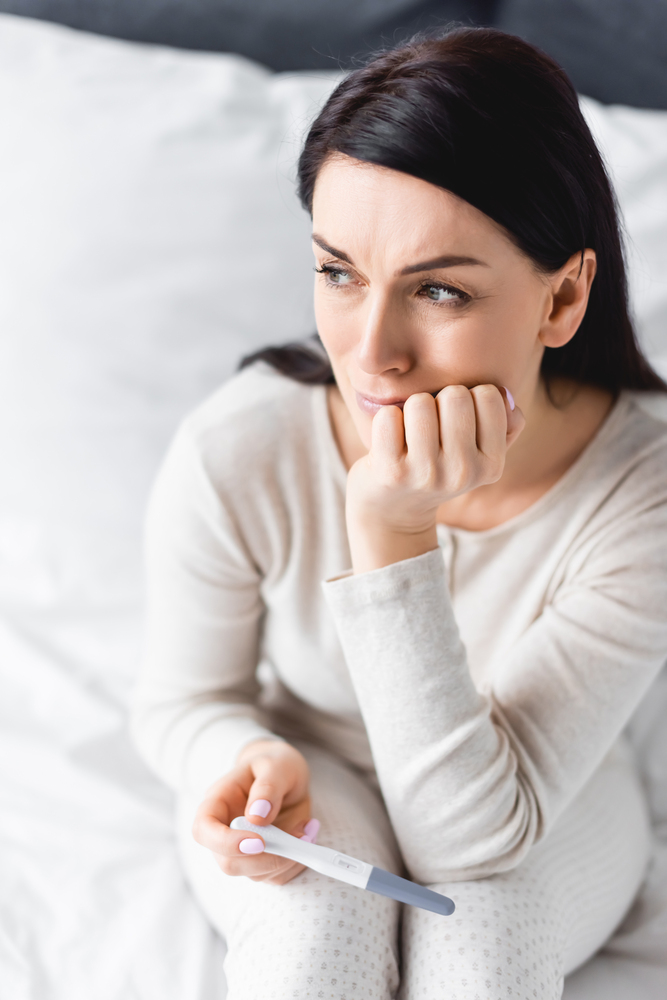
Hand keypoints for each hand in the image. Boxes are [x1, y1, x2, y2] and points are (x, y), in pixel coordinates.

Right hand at [191, 739, 318, 885]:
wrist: (286, 775)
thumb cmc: (275, 765)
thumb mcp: (276, 765)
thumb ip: (268, 787)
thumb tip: (257, 817)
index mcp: (217, 803)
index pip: (203, 831)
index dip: (225, 842)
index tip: (258, 841)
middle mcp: (225, 831)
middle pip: (228, 862)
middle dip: (266, 858)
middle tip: (298, 838)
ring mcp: (243, 850)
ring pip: (255, 874)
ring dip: (287, 859)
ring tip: (307, 829)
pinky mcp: (264, 860)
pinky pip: (277, 876)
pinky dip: (297, 862)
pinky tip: (308, 834)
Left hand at [346, 384, 524, 572]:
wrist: (395, 512)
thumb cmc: (439, 468)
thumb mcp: (479, 454)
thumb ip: (505, 423)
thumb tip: (506, 395)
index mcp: (491, 465)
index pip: (489, 396)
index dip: (469, 397)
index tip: (457, 420)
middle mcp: (463, 472)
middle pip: (455, 395)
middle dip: (439, 400)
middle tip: (431, 426)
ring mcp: (426, 474)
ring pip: (420, 402)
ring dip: (411, 409)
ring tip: (411, 433)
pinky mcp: (391, 471)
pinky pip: (389, 416)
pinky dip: (386, 419)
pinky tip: (390, 440)